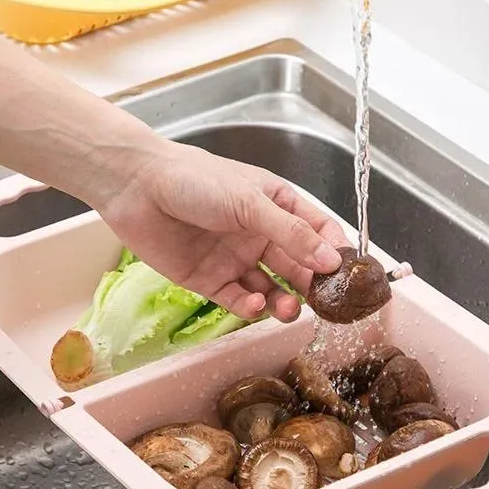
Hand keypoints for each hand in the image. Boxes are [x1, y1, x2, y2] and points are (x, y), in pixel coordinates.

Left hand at [97, 138, 349, 321]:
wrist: (138, 188)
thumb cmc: (195, 180)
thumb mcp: (250, 202)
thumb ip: (292, 234)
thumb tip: (332, 260)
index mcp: (275, 205)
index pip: (317, 231)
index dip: (334, 252)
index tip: (351, 276)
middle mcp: (258, 233)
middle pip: (297, 265)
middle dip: (312, 284)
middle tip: (324, 303)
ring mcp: (235, 258)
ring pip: (271, 288)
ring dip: (284, 301)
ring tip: (289, 309)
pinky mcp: (210, 280)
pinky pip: (238, 299)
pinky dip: (250, 305)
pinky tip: (255, 302)